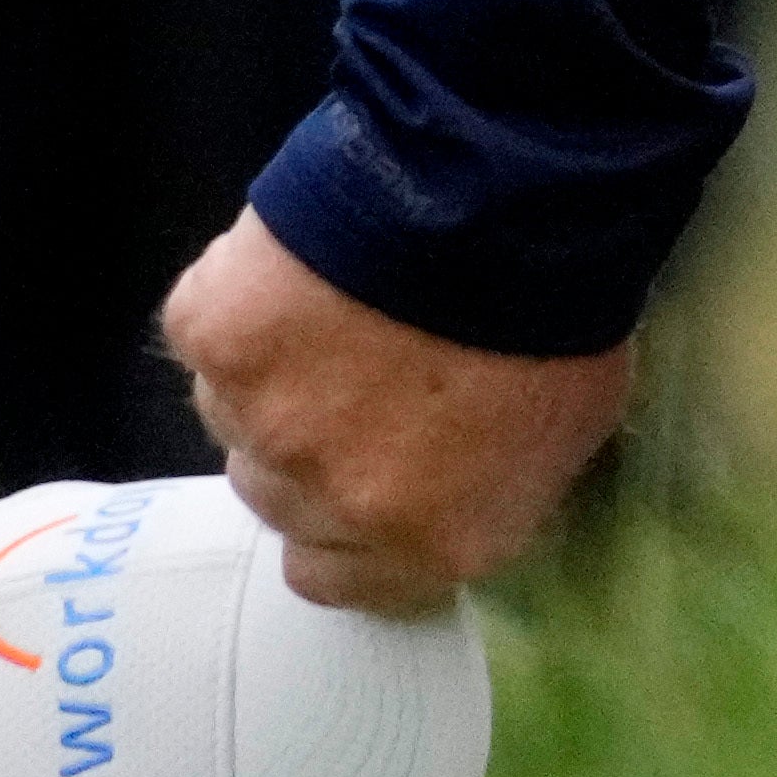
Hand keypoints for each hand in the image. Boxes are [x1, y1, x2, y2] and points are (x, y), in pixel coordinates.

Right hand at [158, 210, 638, 615]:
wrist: (503, 199)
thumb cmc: (559, 308)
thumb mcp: (568, 429)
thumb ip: (489, 485)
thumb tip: (452, 487)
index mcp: (423, 542)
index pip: (333, 576)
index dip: (343, 521)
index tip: (365, 467)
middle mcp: (325, 503)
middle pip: (278, 494)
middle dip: (311, 443)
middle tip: (364, 369)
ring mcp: (257, 422)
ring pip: (234, 415)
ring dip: (275, 373)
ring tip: (344, 302)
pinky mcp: (212, 336)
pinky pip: (208, 330)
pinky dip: (242, 298)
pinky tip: (302, 260)